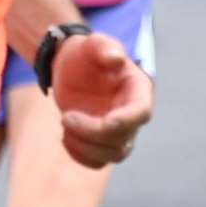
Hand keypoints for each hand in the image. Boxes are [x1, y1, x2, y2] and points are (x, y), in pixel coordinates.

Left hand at [51, 33, 152, 168]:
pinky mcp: (102, 142)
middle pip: (123, 139)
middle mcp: (132, 114)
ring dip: (85, 146)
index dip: (125, 122)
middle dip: (92, 133)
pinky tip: (65, 136)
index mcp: (138, 91)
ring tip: (65, 122)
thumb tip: (116, 58)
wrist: (69, 66)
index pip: (140, 114)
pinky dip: (80, 155)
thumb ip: (104, 47)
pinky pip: (97, 162)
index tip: (105, 121)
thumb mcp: (92, 44)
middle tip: (66, 117)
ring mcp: (119, 131)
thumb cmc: (84, 53)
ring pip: (112, 155)